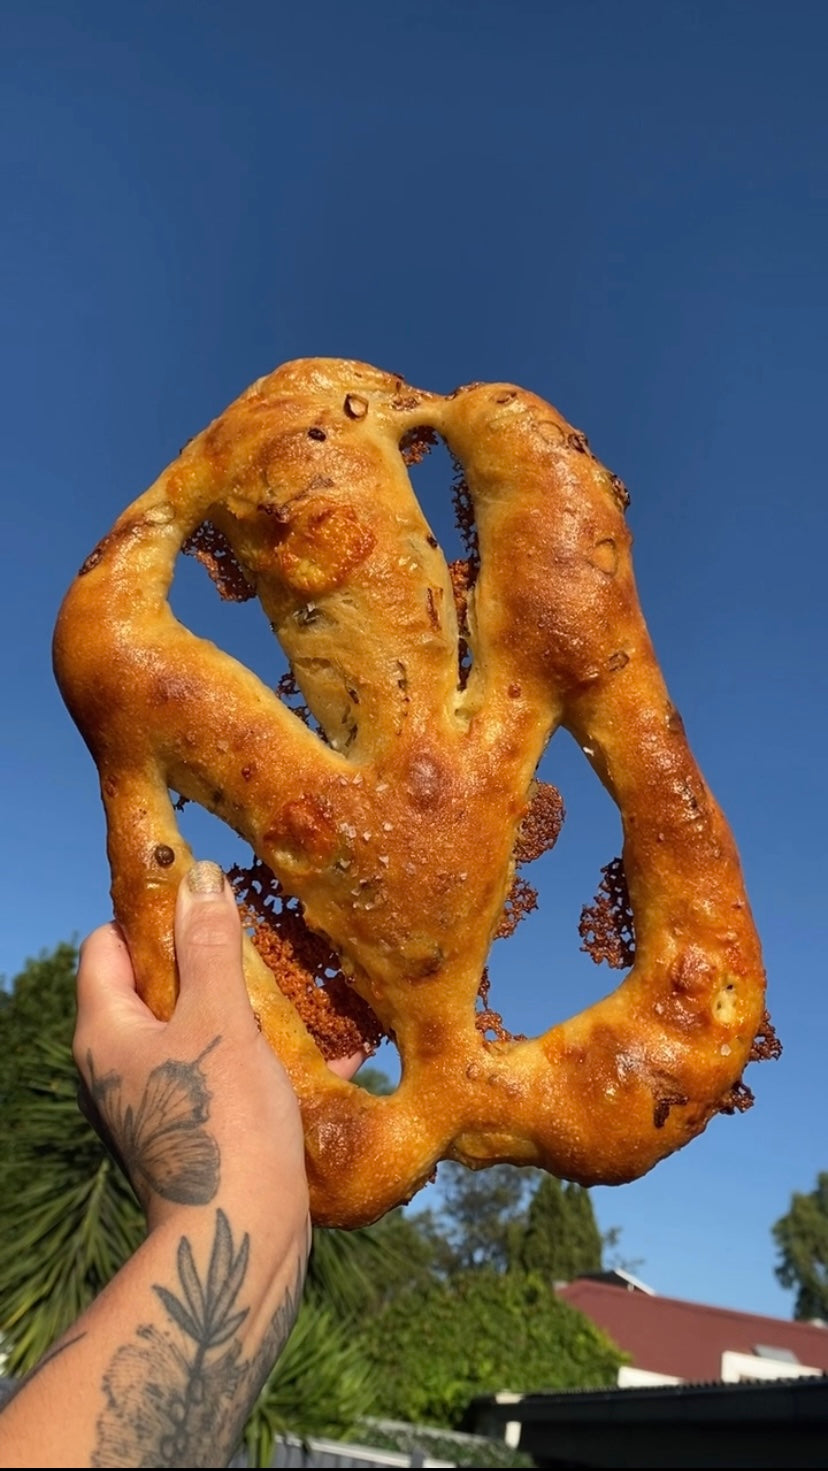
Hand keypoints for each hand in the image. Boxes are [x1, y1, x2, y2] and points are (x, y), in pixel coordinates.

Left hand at [74, 861, 323, 1234]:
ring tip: (308, 988)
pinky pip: (232, 1074)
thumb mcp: (220, 1019)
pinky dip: (272, 1057)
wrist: (240, 1242)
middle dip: (215, 958)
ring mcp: (160, 1103)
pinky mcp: (200, 1133)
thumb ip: (209, 947)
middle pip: (159, 986)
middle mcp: (121, 1067)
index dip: (151, 913)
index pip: (108, 945)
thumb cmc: (223, 1122)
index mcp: (107, 1033)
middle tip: (268, 936)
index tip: (206, 894)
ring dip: (254, 1008)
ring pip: (203, 1031)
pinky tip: (336, 1048)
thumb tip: (199, 878)